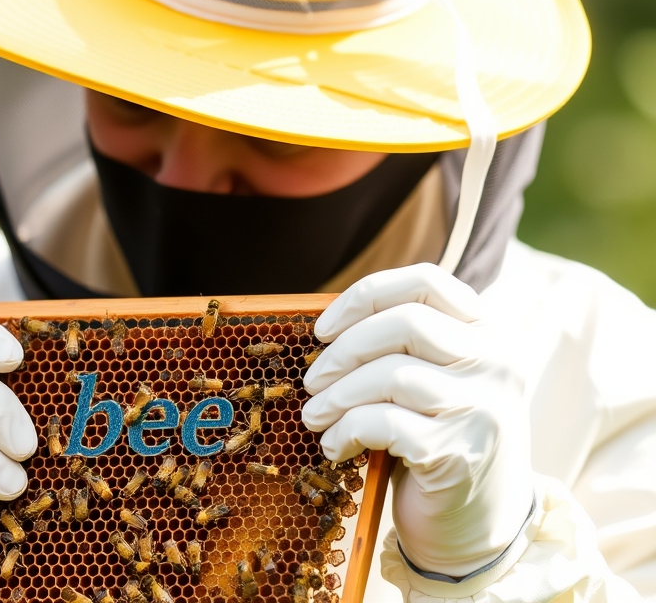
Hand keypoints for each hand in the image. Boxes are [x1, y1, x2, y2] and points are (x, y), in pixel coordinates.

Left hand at [302, 263, 533, 577]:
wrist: (479, 525)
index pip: (427, 282)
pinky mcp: (459, 451)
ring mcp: (484, 407)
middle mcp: (497, 363)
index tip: (323, 328)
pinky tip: (335, 447)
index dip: (365, 296)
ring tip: (315, 416)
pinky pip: (382, 424)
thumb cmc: (439, 440)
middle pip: (404, 323)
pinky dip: (345, 432)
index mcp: (489, 334)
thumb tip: (324, 327)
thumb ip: (402, 347)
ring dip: (337, 396)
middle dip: (343, 350)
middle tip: (312, 379)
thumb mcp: (435, 382)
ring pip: (391, 375)